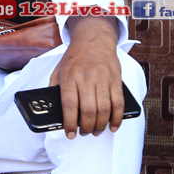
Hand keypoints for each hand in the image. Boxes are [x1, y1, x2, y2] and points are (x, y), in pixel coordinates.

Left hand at [48, 16, 122, 138]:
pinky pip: (119, 103)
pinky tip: (113, 126)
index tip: (70, 134)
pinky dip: (117, 118)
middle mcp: (86, 78)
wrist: (93, 39)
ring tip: (96, 130)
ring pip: (104, 109)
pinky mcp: (115, 79)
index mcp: (69, 77)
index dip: (70, 123)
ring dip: (101, 125)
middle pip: (89, 111)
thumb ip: (54, 88)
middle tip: (85, 133)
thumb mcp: (58, 70)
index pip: (69, 105)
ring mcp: (103, 79)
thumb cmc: (75, 57)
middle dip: (87, 128)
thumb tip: (54, 110)